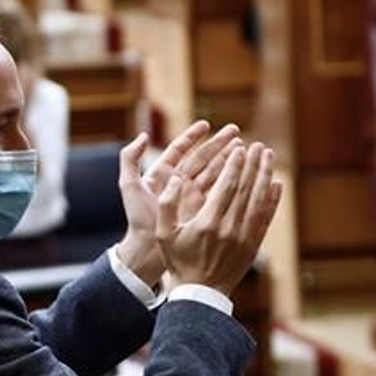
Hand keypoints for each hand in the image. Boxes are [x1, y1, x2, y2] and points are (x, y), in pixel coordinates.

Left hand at [116, 122, 243, 283]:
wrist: (147, 250)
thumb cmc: (137, 218)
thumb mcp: (129, 187)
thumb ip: (130, 159)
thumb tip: (142, 136)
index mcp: (162, 174)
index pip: (180, 150)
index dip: (193, 136)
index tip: (207, 125)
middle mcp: (178, 182)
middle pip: (201, 158)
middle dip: (218, 144)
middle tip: (237, 131)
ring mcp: (191, 195)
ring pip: (212, 172)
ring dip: (228, 159)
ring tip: (245, 147)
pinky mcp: (201, 208)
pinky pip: (217, 190)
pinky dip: (230, 180)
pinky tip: (244, 171)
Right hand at [156, 143, 282, 294]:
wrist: (200, 293)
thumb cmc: (178, 261)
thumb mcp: (163, 233)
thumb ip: (167, 204)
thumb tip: (175, 178)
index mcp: (207, 223)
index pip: (226, 187)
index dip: (234, 166)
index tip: (239, 148)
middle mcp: (229, 228)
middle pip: (246, 189)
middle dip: (253, 164)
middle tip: (258, 146)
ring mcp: (244, 237)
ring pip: (259, 200)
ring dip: (265, 176)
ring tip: (269, 157)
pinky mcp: (254, 245)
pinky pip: (266, 217)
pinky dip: (273, 200)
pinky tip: (276, 185)